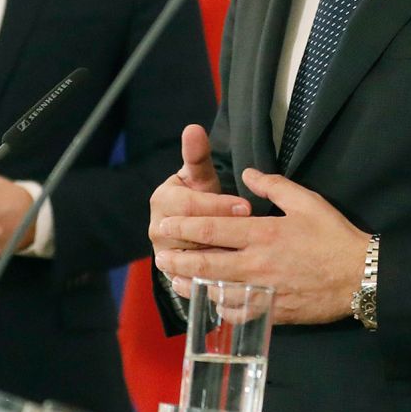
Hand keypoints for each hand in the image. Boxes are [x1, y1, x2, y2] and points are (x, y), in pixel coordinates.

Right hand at [148, 125, 251, 295]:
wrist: (193, 227)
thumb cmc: (201, 197)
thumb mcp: (200, 175)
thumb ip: (197, 154)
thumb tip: (193, 129)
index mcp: (162, 201)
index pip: (189, 206)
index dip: (218, 206)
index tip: (246, 206)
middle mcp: (158, 230)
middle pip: (190, 235)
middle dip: (222, 231)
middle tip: (251, 227)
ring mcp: (165, 256)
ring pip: (193, 261)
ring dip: (221, 258)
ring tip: (248, 254)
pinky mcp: (176, 277)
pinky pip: (195, 282)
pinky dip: (216, 281)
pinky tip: (240, 277)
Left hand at [155, 166, 364, 323]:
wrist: (360, 277)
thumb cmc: (334, 236)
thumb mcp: (308, 201)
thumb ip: (274, 186)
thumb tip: (248, 173)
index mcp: (262, 234)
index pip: (211, 230)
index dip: (183, 227)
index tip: (165, 224)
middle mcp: (256, 264)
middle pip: (204, 264)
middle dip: (178, 260)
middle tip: (160, 257)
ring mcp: (262, 291)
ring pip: (215, 291)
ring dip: (191, 286)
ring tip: (176, 280)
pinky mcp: (271, 311)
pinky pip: (237, 312)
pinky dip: (220, 307)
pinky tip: (213, 300)